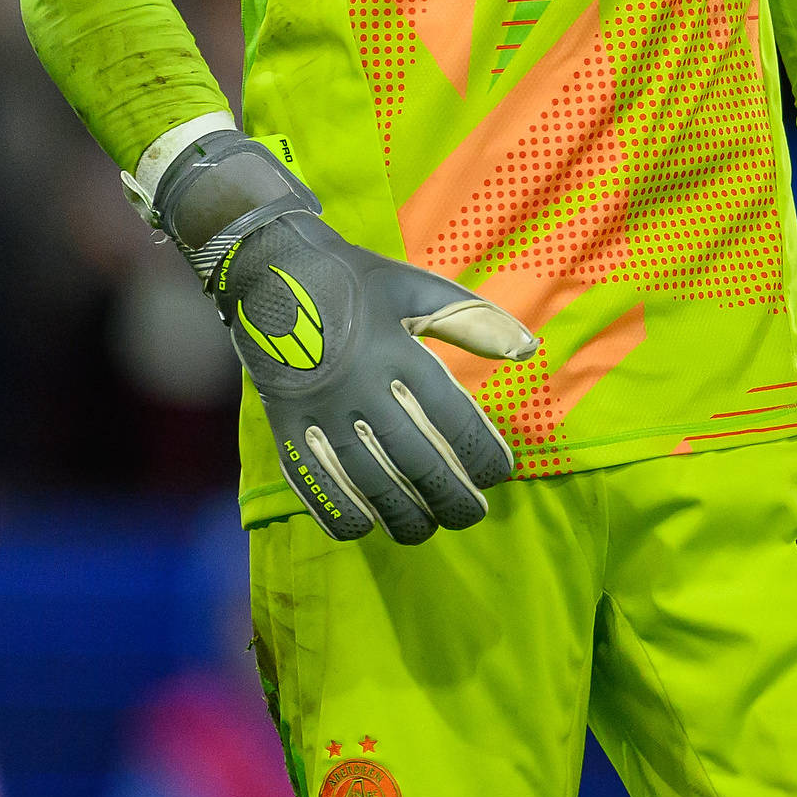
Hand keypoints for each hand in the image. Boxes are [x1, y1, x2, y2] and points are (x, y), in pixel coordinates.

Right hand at [154, 133, 532, 542]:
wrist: (268, 268)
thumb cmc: (354, 280)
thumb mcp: (417, 287)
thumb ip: (473, 319)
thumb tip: (528, 349)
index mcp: (397, 350)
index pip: (452, 417)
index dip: (481, 453)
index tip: (498, 473)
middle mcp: (360, 386)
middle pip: (415, 459)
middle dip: (451, 496)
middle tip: (472, 514)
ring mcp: (319, 409)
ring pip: (368, 480)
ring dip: (403, 514)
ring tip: (426, 527)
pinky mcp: (285, 424)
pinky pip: (313, 482)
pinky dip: (340, 513)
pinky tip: (365, 526)